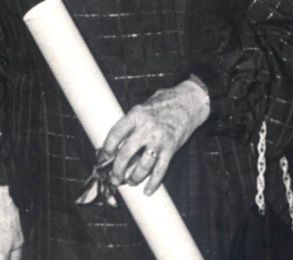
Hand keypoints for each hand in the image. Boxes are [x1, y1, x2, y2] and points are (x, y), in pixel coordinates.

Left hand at [98, 78, 208, 194]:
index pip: (115, 135)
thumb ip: (131, 122)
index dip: (106, 149)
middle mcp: (146, 128)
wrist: (189, 101)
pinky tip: (147, 190)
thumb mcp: (143, 106)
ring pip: (143, 166)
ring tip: (130, 182)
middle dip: (117, 170)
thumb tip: (116, 142)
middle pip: (126, 154)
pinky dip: (153, 183)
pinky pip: (160, 170)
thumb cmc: (164, 102)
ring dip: (134, 177)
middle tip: (114, 178)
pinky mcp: (171, 148)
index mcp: (136, 115)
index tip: (102, 158)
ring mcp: (159, 140)